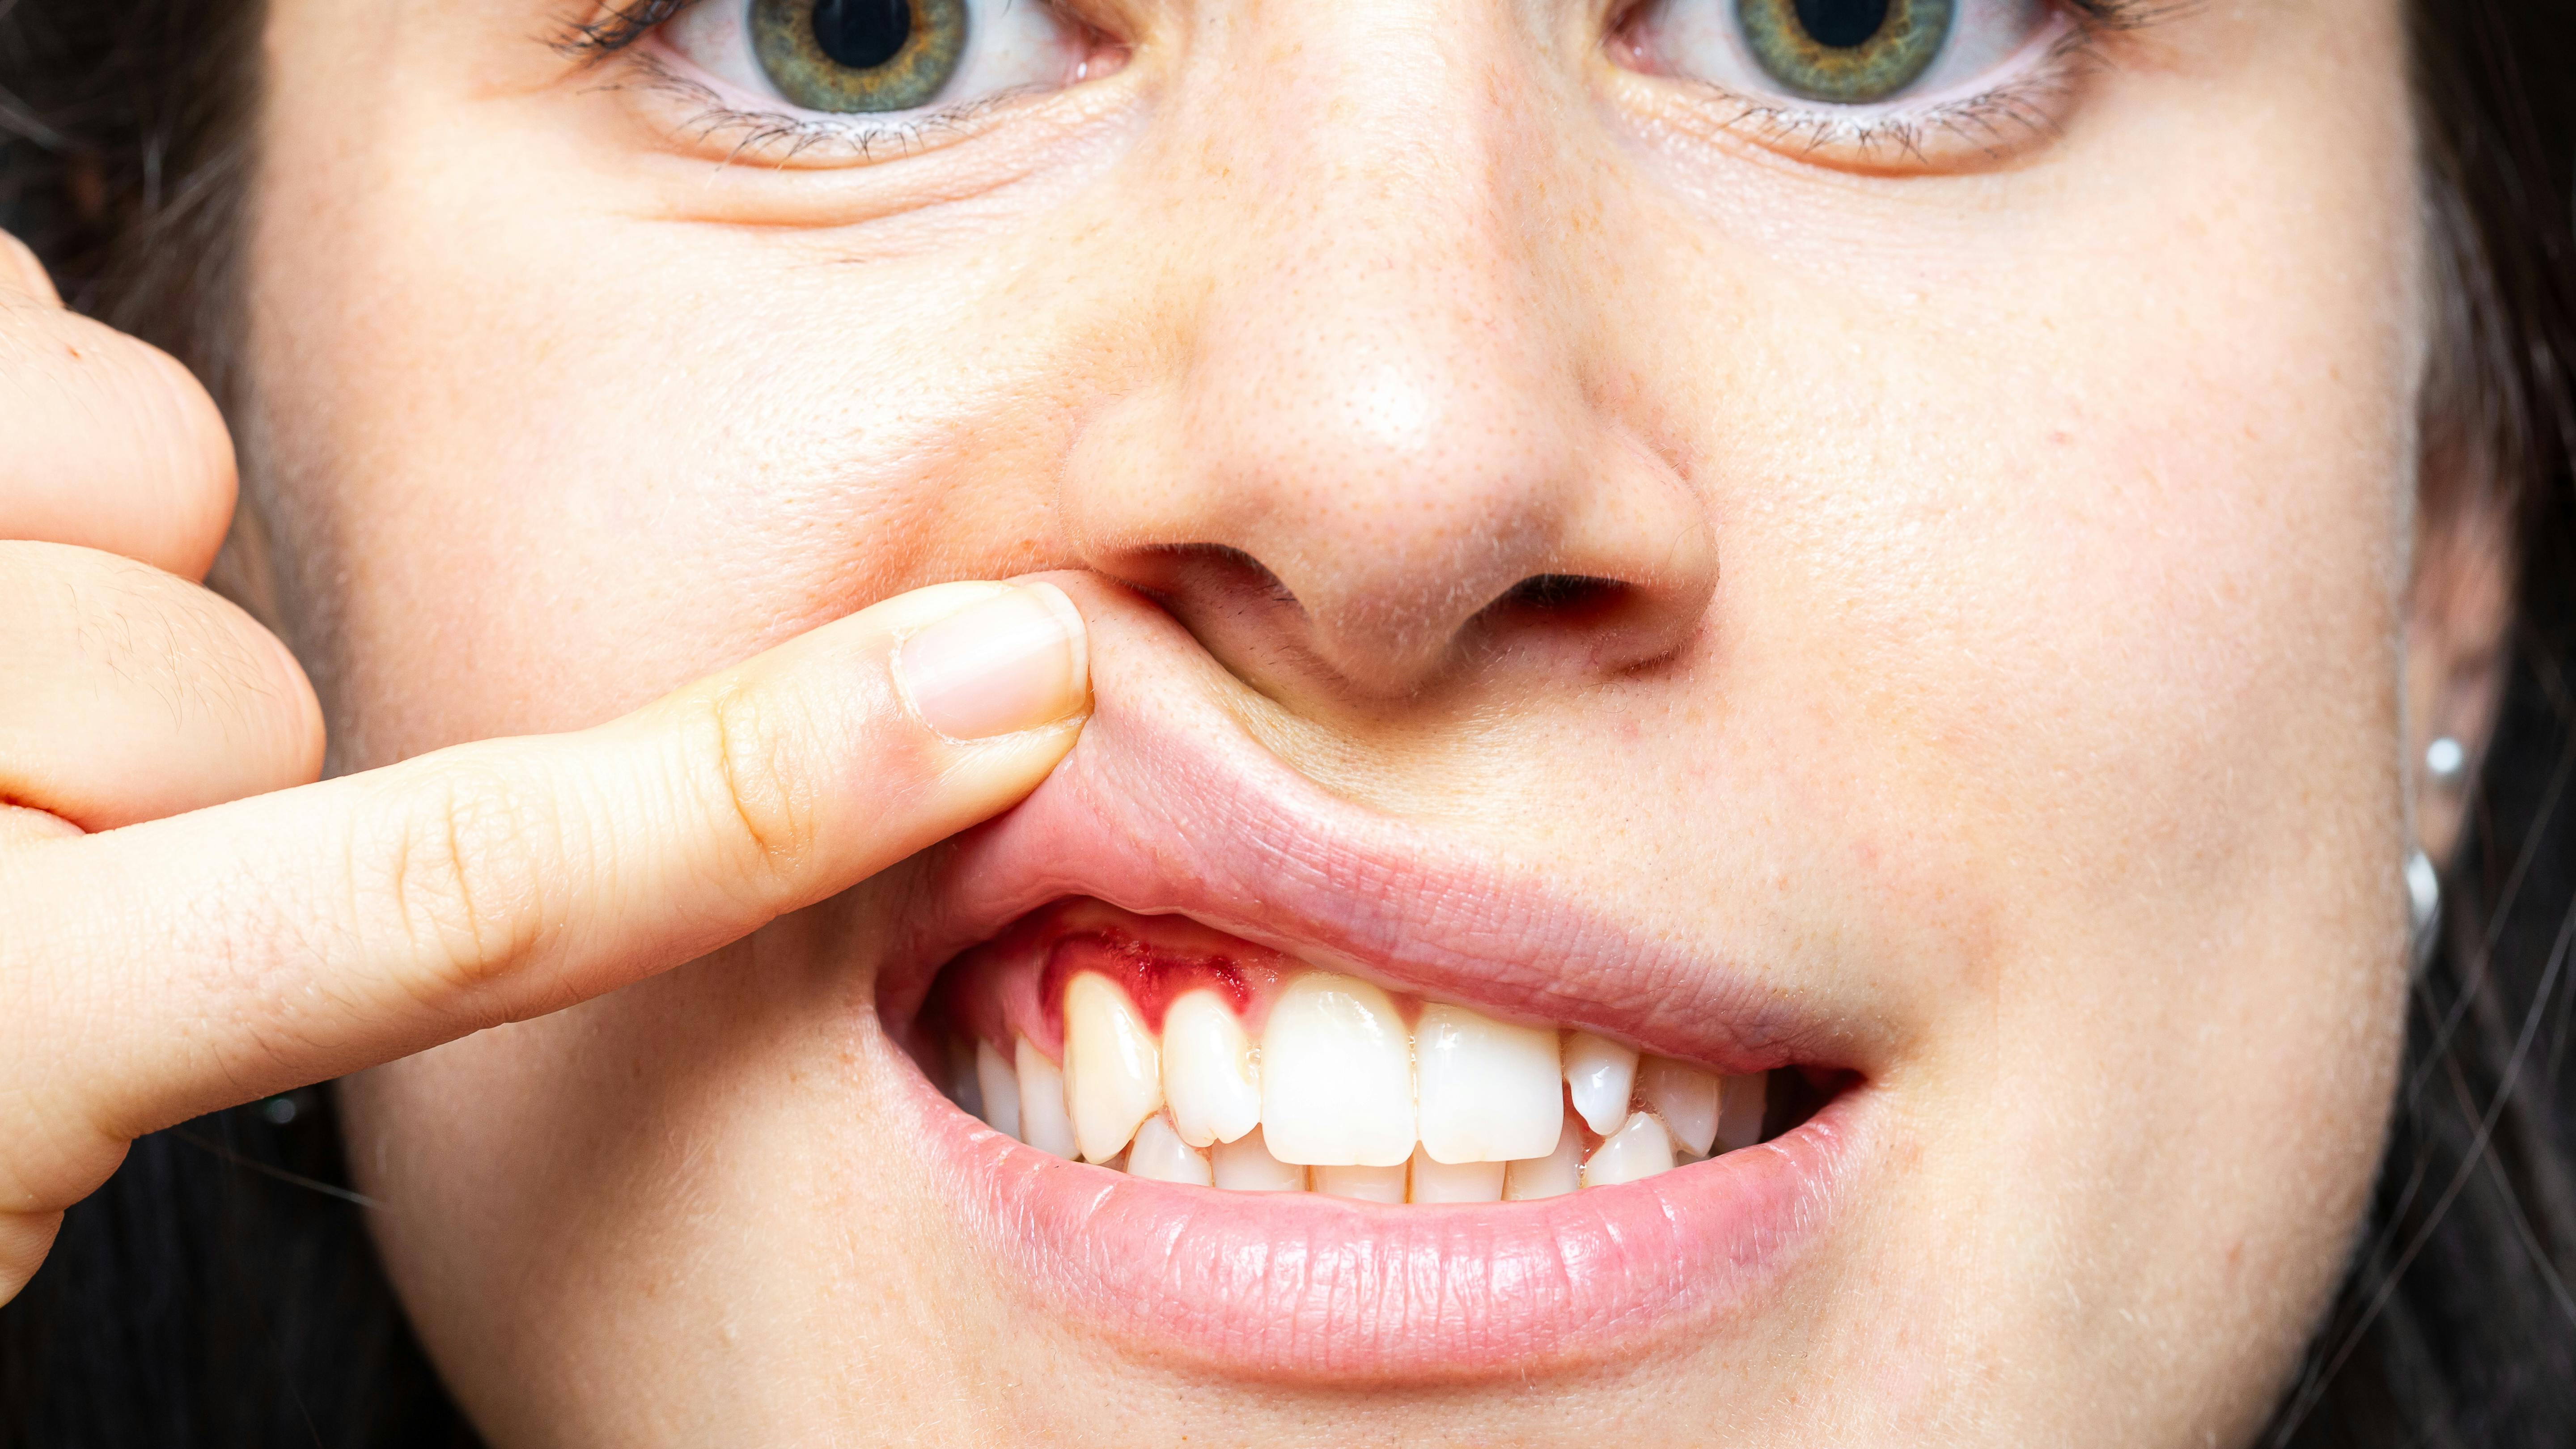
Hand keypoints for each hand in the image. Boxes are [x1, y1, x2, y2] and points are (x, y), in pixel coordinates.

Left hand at [0, 230, 1090, 1303]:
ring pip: (133, 482)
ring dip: (54, 578)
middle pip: (239, 679)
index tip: (983, 692)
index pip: (443, 883)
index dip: (737, 793)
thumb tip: (444, 853)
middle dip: (146, 756)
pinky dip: (8, 425)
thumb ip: (182, 969)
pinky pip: (31, 335)